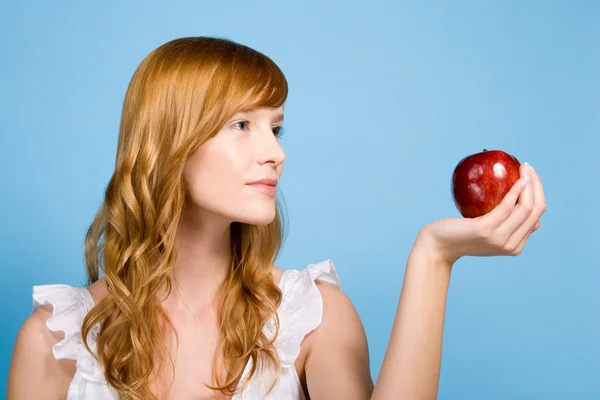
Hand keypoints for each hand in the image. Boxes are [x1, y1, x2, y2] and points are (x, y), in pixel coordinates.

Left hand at [421, 163, 546, 264]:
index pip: (536, 217)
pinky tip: (517, 178)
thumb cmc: (460, 234)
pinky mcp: (486, 230)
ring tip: (524, 167)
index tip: (531, 176)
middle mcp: (511, 246)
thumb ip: (505, 224)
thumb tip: (521, 204)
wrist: (438, 246)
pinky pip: (507, 206)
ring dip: (529, 184)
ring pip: (526, 208)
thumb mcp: (487, 231)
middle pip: (535, 211)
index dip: (538, 194)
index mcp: (515, 247)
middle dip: (537, 186)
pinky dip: (515, 190)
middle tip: (528, 167)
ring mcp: (499, 239)